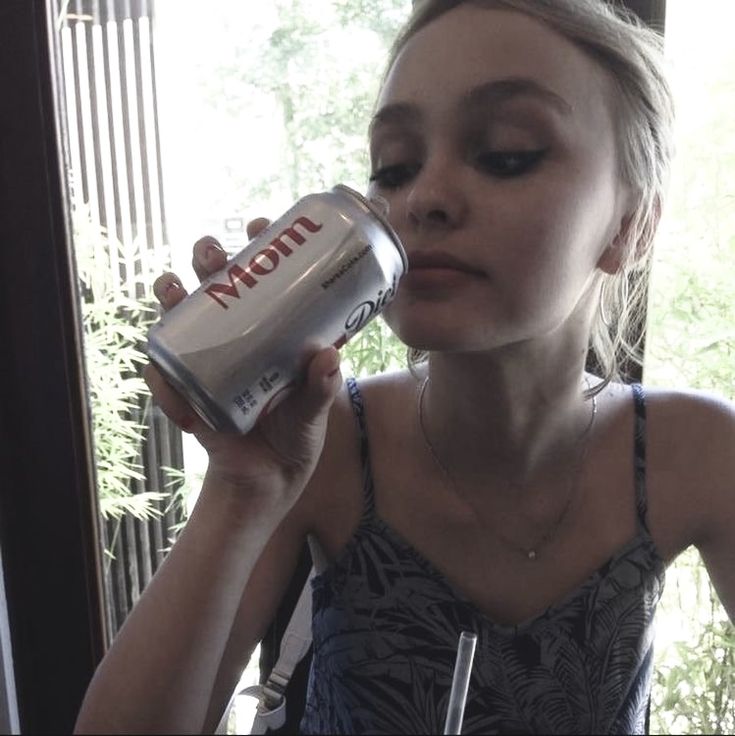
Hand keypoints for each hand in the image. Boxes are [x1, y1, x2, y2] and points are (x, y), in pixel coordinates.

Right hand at [143, 219, 342, 511]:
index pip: (263, 277)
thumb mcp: (314, 409)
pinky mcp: (188, 391)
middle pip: (216, 284)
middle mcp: (238, 336)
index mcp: (272, 331)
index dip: (258, 246)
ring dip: (170, 296)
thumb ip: (321, 388)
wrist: (267, 477)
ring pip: (181, 316)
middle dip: (208, 259)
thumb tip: (327, 356)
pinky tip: (162, 372)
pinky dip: (160, 375)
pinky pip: (165, 376)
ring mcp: (209, 360)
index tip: (259, 226)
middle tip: (212, 255)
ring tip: (173, 290)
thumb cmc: (296, 434)